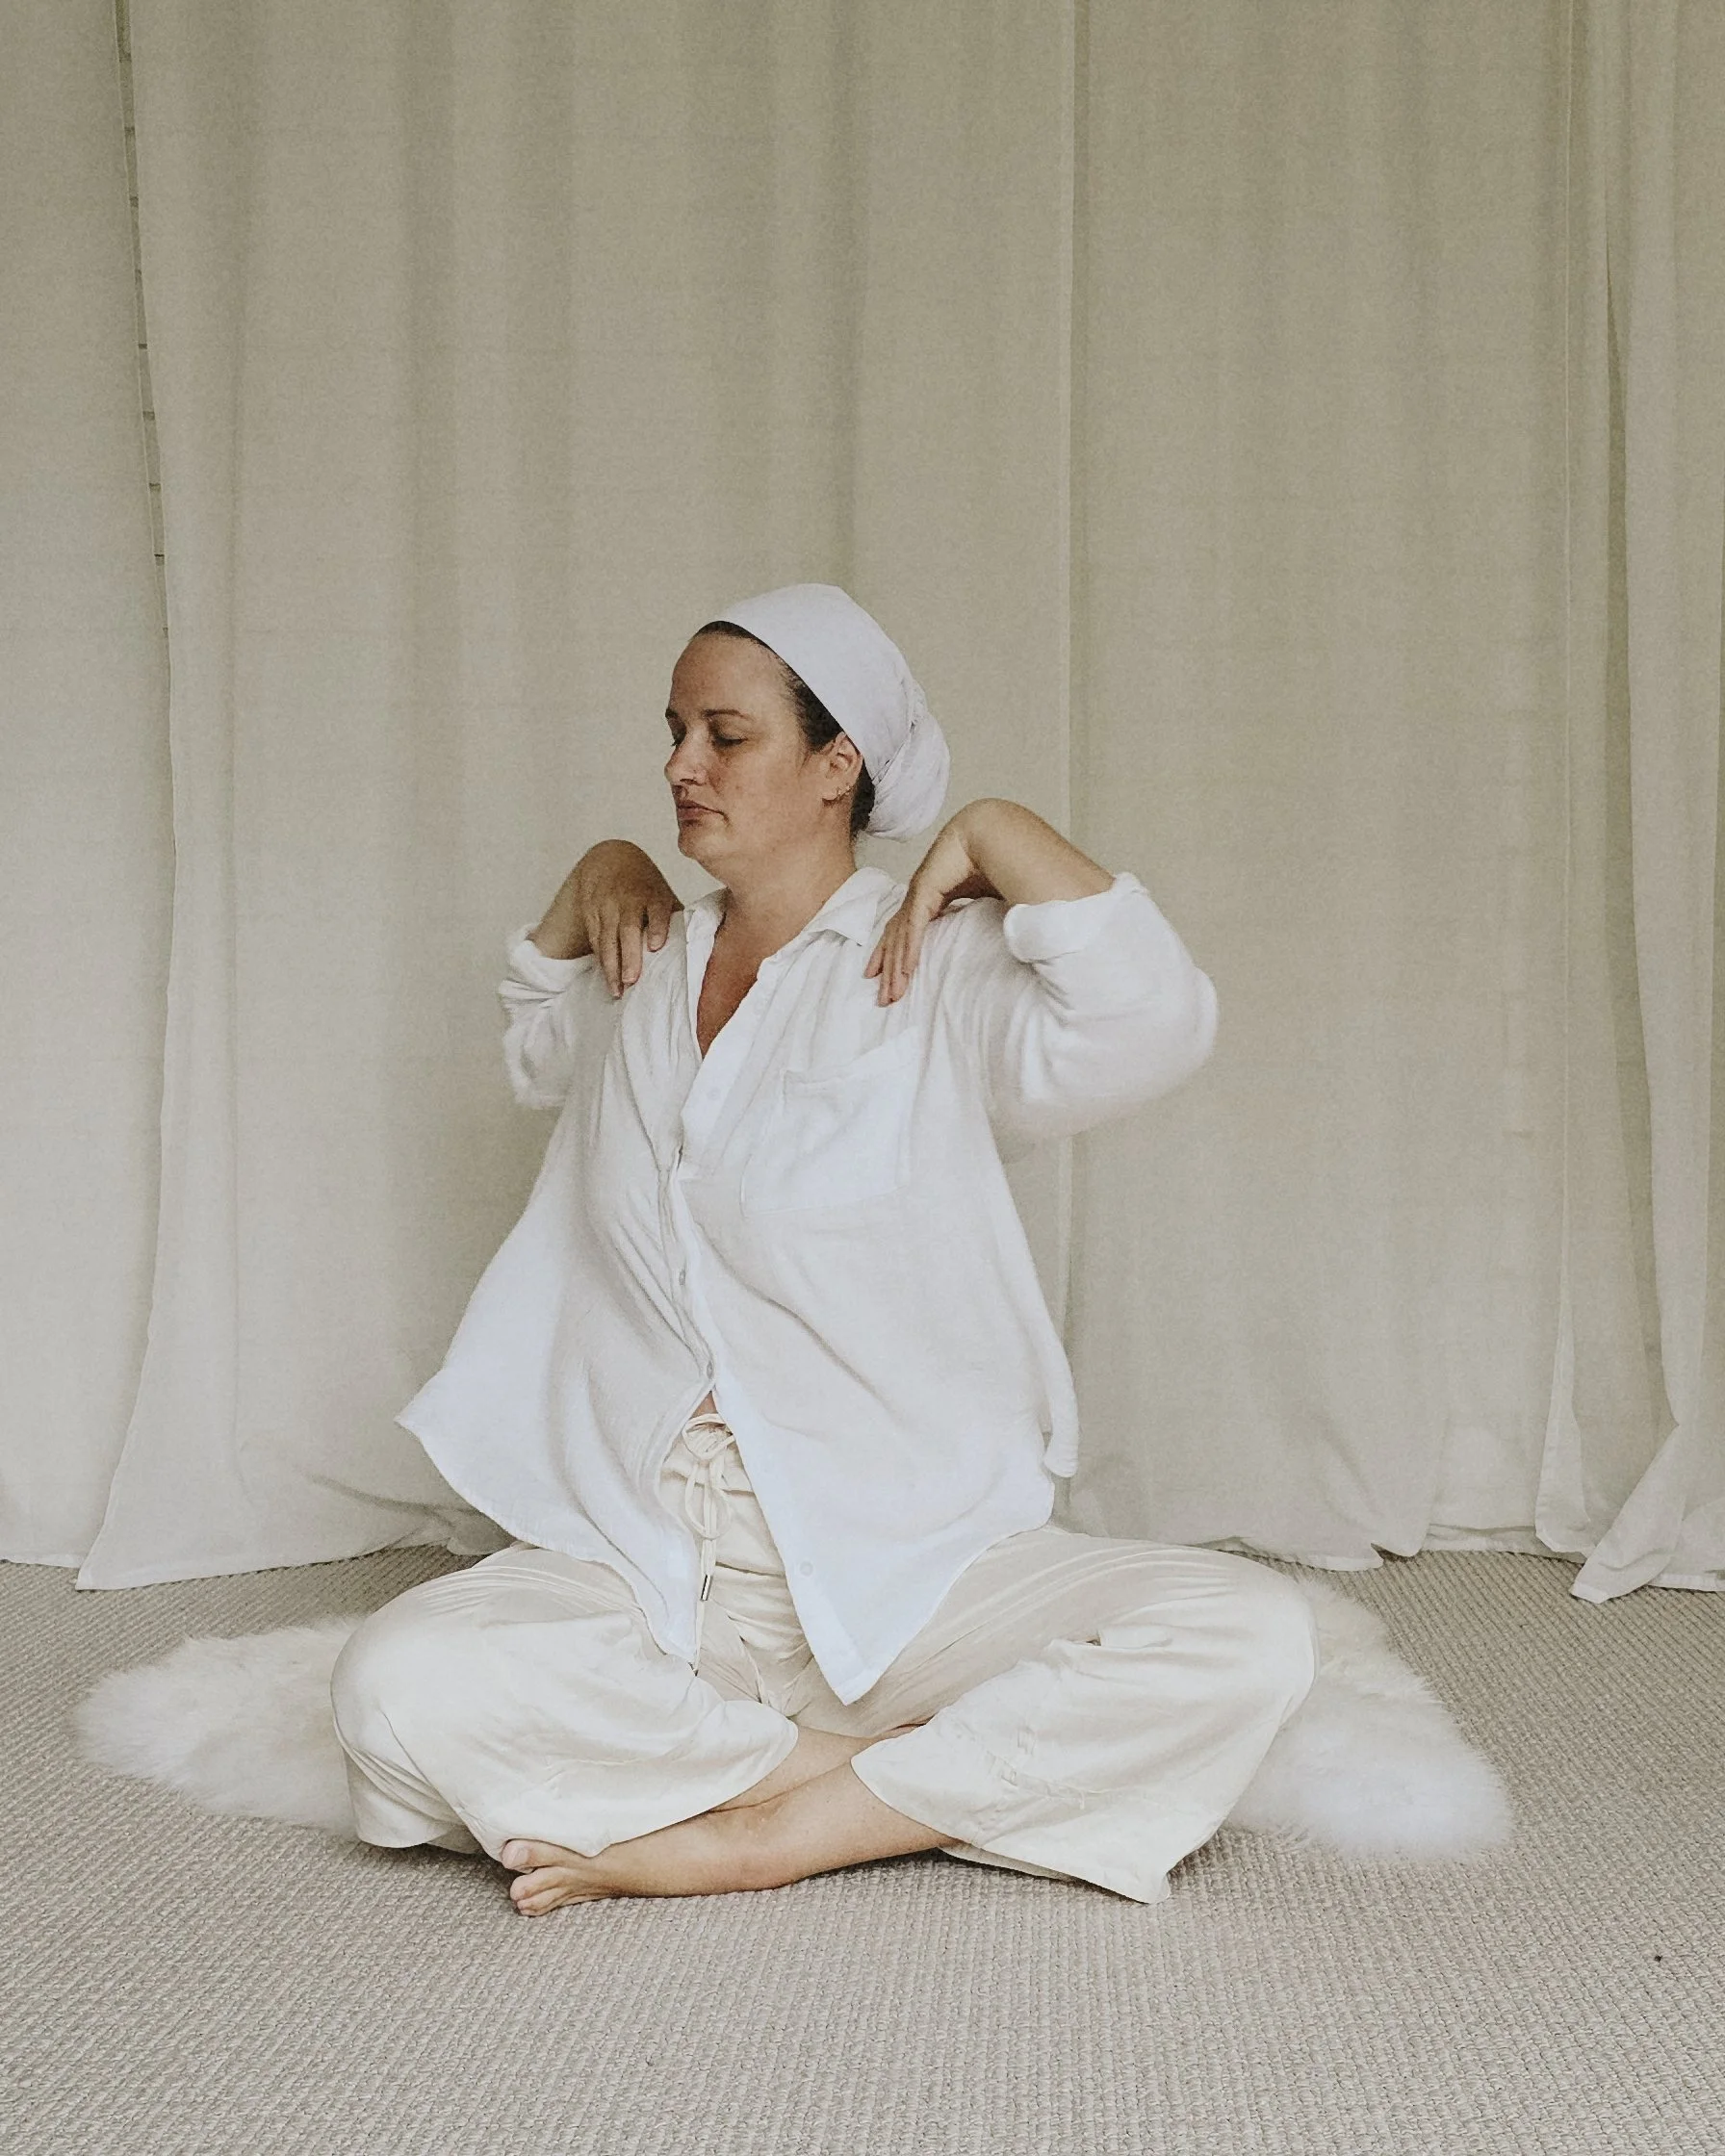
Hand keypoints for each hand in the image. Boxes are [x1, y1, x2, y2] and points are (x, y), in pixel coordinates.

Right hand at [535, 841, 682, 997]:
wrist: (609, 860)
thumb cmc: (644, 885)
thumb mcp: (662, 893)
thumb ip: (677, 918)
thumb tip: (705, 947)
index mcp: (652, 893)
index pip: (655, 908)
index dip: (657, 927)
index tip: (656, 946)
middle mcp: (628, 900)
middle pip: (627, 928)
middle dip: (628, 955)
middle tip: (632, 979)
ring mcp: (607, 907)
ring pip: (607, 939)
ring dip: (612, 966)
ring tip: (618, 991)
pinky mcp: (591, 915)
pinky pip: (596, 941)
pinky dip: (602, 962)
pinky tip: (609, 980)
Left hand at [864, 808, 998, 1004]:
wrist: (989, 832)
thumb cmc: (990, 860)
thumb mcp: (979, 896)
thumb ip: (974, 914)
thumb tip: (987, 932)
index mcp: (929, 895)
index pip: (904, 928)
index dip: (894, 952)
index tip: (888, 974)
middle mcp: (918, 895)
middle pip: (895, 938)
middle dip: (887, 969)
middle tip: (882, 998)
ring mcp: (918, 893)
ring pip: (900, 938)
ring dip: (895, 969)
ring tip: (891, 994)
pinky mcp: (924, 891)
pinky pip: (913, 929)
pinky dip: (908, 952)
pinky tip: (904, 972)